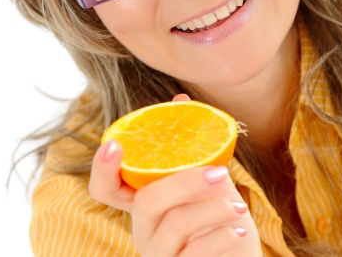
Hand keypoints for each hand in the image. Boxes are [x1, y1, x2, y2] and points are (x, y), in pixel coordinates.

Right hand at [89, 95, 261, 255]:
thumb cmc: (218, 218)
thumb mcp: (208, 183)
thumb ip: (194, 150)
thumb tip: (181, 100)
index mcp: (144, 203)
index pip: (106, 189)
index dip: (102, 168)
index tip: (113, 144)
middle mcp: (143, 229)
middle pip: (147, 200)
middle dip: (185, 181)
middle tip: (220, 172)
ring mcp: (159, 253)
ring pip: (177, 223)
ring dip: (214, 208)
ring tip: (239, 205)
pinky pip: (197, 251)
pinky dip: (221, 237)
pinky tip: (237, 229)